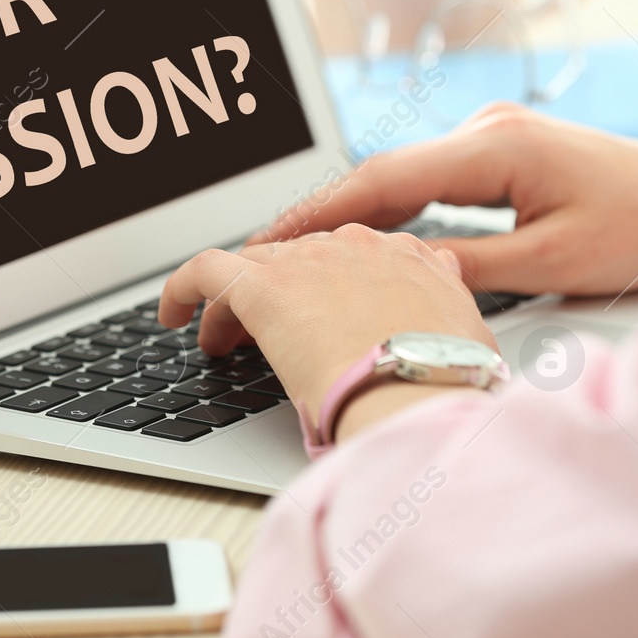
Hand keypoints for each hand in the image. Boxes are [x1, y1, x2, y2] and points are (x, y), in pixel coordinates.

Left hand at [157, 225, 496, 434]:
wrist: (418, 392)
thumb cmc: (446, 378)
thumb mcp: (467, 328)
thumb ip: (448, 292)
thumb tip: (444, 265)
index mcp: (403, 255)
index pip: (348, 258)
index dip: (321, 290)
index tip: (312, 321)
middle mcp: (355, 246)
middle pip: (297, 261)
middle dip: (277, 299)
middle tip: (262, 340)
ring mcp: (308, 261)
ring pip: (252, 268)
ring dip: (233, 306)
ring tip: (223, 344)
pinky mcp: (262, 284)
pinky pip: (205, 270)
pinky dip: (182, 288)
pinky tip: (170, 315)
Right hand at [252, 102, 637, 297]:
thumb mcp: (554, 262)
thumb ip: (465, 268)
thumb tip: (394, 278)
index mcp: (494, 146)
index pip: (381, 180)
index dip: (317, 216)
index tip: (265, 244)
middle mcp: (487, 128)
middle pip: (380, 175)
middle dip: (321, 218)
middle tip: (261, 258)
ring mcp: (495, 136)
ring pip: (403, 177)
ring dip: (354, 215)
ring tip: (299, 257)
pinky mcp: (506, 153)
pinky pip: (431, 181)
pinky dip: (392, 210)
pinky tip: (367, 239)